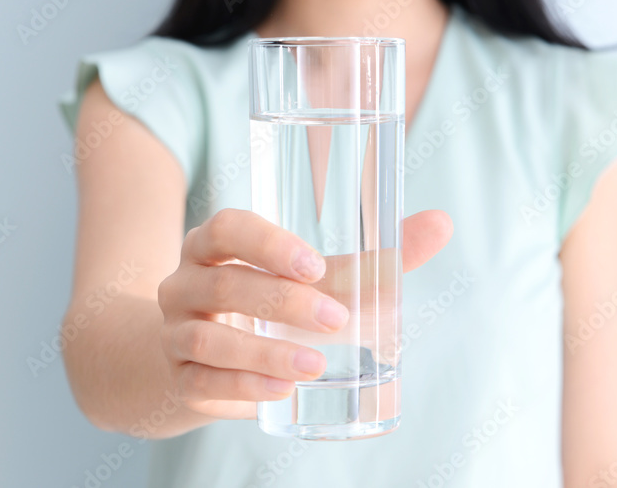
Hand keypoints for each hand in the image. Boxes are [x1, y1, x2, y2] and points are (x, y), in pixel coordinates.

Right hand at [157, 208, 452, 420]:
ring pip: (209, 339)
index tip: (314, 265)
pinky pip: (205, 382)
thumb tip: (440, 225)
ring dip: (265, 352)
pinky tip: (282, 390)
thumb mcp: (305, 279)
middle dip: (281, 302)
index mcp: (214, 245)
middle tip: (335, 319)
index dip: (267, 244)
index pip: (227, 229)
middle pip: (224, 285)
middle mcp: (186, 283)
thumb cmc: (264, 304)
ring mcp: (176, 333)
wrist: (192, 357)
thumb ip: (367, 257)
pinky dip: (244, 387)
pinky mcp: (182, 378)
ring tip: (315, 365)